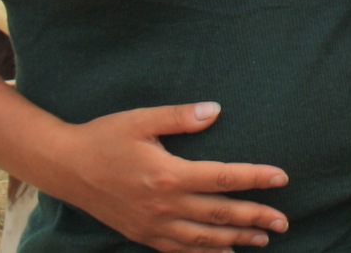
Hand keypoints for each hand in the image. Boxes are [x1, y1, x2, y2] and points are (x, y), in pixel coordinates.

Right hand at [55, 101, 289, 251]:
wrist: (66, 167)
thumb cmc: (105, 137)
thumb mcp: (142, 119)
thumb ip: (180, 117)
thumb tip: (216, 111)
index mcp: (169, 175)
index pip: (223, 178)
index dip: (255, 179)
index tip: (282, 178)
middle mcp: (165, 206)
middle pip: (220, 215)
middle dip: (256, 218)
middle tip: (284, 222)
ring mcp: (153, 226)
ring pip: (204, 239)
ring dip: (237, 240)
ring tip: (263, 240)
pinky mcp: (143, 236)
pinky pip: (180, 251)